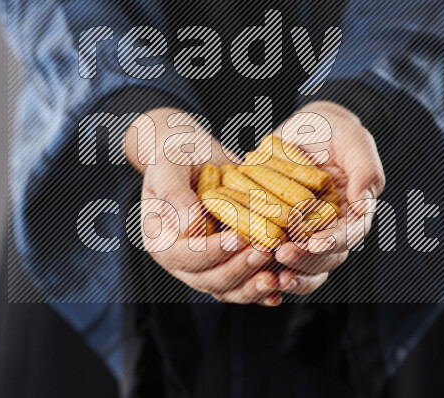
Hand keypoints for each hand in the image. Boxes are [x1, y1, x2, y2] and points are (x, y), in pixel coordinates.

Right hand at [126, 108, 281, 305]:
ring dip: (253, 286)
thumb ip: (175, 194)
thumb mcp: (168, 166)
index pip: (183, 256)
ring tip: (278, 276)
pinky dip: (262, 288)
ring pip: (228, 288)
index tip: (238, 238)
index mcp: (160, 241)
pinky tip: (283, 284)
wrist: (196, 154)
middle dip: (238, 269)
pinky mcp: (229, 262)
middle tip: (265, 252)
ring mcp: (206, 265)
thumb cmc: (177, 155)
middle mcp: (181, 261)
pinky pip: (244, 283)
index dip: (211, 251)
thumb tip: (189, 225)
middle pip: (208, 279)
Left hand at [271, 101, 384, 295]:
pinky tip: (250, 265)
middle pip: (325, 258)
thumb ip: (365, 169)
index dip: (333, 242)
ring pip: (303, 266)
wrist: (303, 128)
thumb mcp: (354, 140)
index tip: (315, 244)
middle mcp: (331, 230)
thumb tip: (363, 202)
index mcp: (353, 213)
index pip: (349, 235)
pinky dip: (264, 266)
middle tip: (283, 255)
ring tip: (269, 273)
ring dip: (288, 272)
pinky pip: (274, 255)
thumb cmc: (334, 131)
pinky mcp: (279, 231)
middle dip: (305, 260)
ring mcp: (305, 234)